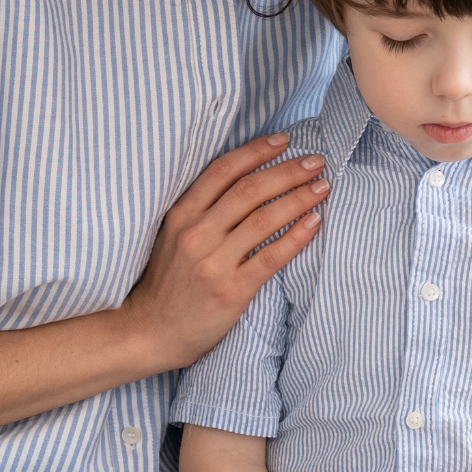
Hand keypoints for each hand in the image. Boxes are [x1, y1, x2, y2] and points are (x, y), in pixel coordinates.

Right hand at [118, 133, 326, 370]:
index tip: (284, 140)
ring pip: (263, 219)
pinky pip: (270, 257)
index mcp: (181, 215)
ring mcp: (213, 262)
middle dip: (287, 171)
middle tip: (315, 161)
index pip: (223, 171)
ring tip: (322, 188)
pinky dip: (296, 237)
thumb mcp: (172, 236)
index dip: (256, 151)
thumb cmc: (167, 283)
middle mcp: (196, 233)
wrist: (149, 331)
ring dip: (298, 199)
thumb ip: (201, 211)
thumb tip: (245, 182)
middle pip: (249, 190)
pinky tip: (314, 223)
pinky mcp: (231, 291)